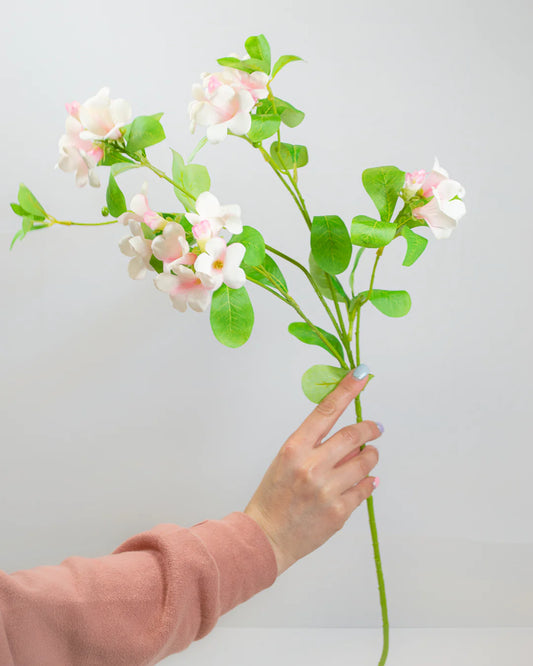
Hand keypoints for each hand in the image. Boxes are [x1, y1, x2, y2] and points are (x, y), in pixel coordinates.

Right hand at [244, 367, 380, 575]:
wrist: (266, 537)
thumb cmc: (274, 496)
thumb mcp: (286, 461)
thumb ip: (315, 447)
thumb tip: (350, 436)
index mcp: (294, 448)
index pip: (326, 411)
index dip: (346, 389)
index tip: (361, 374)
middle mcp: (311, 466)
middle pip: (352, 435)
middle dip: (370, 429)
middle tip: (377, 428)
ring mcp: (327, 490)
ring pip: (364, 462)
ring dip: (370, 456)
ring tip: (368, 456)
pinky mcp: (339, 512)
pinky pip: (365, 489)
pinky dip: (368, 482)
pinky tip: (365, 481)